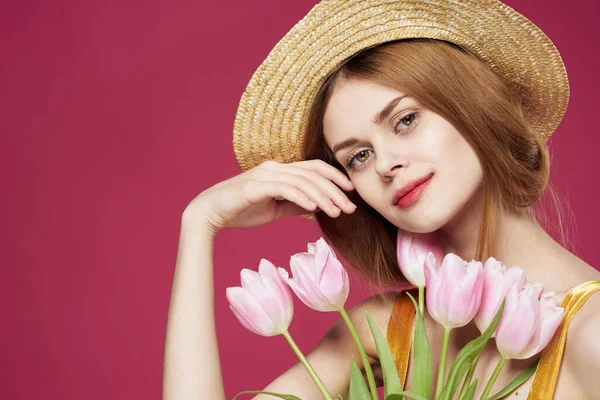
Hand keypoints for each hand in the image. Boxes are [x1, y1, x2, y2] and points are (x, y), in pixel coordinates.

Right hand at [184, 159, 356, 232]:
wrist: (210, 213)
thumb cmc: (241, 210)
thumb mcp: (275, 209)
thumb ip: (295, 205)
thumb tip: (318, 207)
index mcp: (280, 171)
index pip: (313, 168)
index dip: (335, 177)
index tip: (352, 191)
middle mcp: (274, 167)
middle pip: (312, 174)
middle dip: (335, 190)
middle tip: (351, 208)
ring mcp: (264, 175)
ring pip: (302, 181)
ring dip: (323, 197)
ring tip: (337, 212)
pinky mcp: (254, 186)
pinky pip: (284, 189)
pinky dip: (302, 197)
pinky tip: (315, 208)